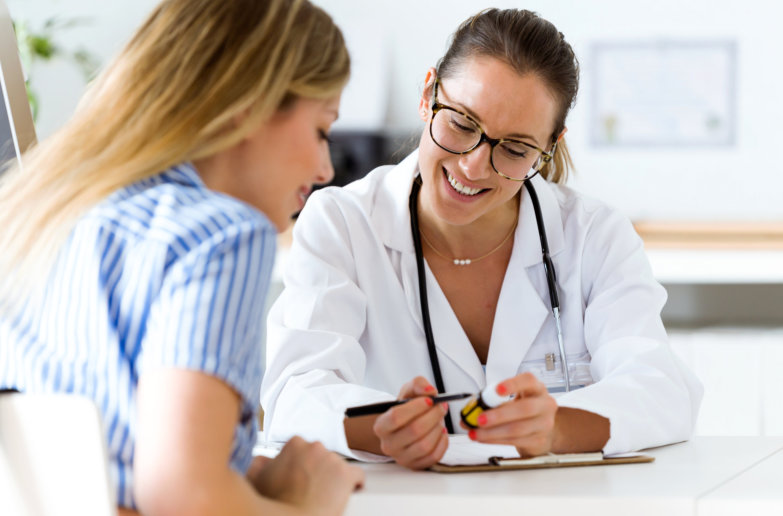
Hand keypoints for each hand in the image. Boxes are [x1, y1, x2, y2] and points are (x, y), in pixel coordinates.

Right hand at [247, 436, 363, 514]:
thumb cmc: (275, 503)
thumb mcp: (257, 478)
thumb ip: (260, 463)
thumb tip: (264, 460)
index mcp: (294, 444)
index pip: (303, 450)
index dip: (301, 466)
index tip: (299, 477)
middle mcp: (315, 447)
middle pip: (320, 457)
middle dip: (317, 471)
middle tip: (309, 489)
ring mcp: (333, 460)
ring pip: (337, 467)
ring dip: (332, 479)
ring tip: (323, 496)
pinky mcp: (347, 474)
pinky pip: (357, 476)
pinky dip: (354, 485)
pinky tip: (349, 492)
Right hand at [372, 376, 449, 468]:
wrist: (407, 426)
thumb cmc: (407, 409)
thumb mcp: (409, 391)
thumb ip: (418, 384)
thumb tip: (430, 391)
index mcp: (381, 426)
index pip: (396, 417)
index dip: (416, 407)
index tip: (430, 400)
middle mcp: (388, 445)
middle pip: (414, 431)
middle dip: (432, 416)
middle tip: (441, 406)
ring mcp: (402, 458)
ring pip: (425, 445)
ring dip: (437, 429)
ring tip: (439, 419)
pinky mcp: (416, 466)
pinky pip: (433, 457)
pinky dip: (442, 443)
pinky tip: (441, 432)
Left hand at [464, 373, 557, 456]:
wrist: (542, 430)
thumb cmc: (523, 411)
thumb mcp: (512, 400)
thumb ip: (492, 403)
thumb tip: (468, 414)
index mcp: (536, 388)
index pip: (528, 381)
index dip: (513, 384)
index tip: (497, 389)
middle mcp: (544, 405)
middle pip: (524, 409)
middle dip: (499, 415)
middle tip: (479, 419)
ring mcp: (544, 424)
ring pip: (517, 429)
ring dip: (492, 432)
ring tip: (476, 433)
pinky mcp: (539, 441)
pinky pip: (515, 441)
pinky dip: (496, 440)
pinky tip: (485, 438)